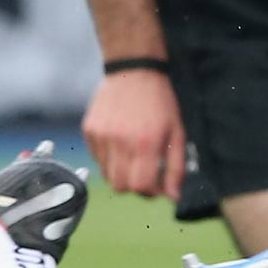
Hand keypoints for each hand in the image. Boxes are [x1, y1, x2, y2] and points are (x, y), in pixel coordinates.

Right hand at [82, 68, 186, 200]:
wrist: (133, 70)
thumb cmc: (160, 102)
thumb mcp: (178, 132)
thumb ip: (176, 168)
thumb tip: (174, 197)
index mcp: (146, 143)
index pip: (140, 187)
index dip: (150, 191)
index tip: (157, 184)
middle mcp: (120, 142)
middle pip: (121, 186)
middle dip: (134, 186)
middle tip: (145, 174)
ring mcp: (101, 136)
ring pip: (107, 175)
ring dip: (121, 173)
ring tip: (133, 156)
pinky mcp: (90, 130)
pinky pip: (97, 158)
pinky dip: (109, 159)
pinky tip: (120, 142)